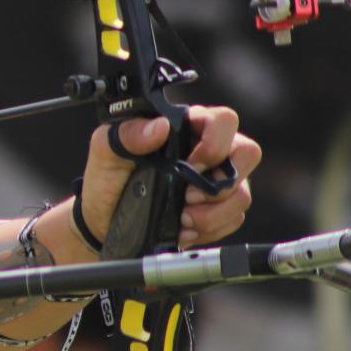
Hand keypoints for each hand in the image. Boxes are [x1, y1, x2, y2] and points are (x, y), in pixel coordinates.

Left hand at [79, 105, 260, 250]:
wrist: (103, 220)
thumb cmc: (107, 179)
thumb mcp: (106, 151)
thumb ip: (128, 133)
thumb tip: (159, 127)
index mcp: (186, 128)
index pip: (223, 120)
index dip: (215, 143)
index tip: (190, 166)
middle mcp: (209, 152)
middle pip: (247, 153)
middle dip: (221, 182)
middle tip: (188, 196)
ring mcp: (217, 181)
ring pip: (242, 194)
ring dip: (211, 213)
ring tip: (181, 218)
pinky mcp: (219, 209)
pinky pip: (234, 219)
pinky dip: (210, 229)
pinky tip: (184, 229)